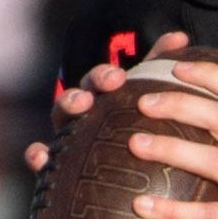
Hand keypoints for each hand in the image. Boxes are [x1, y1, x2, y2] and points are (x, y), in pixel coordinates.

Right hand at [23, 31, 190, 172]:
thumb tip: (180, 36)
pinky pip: (40, 158)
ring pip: (60, 118)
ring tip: (80, 106)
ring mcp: (68, 136)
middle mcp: (84, 114)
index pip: (100, 83)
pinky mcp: (55, 164)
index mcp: (105, 100)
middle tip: (101, 92)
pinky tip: (39, 157)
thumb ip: (161, 69)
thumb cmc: (140, 131)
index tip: (119, 78)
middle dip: (85, 91)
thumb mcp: (153, 100)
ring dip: (66, 107)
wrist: (129, 182)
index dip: (105, 77)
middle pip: (78, 95)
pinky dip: (37, 155)